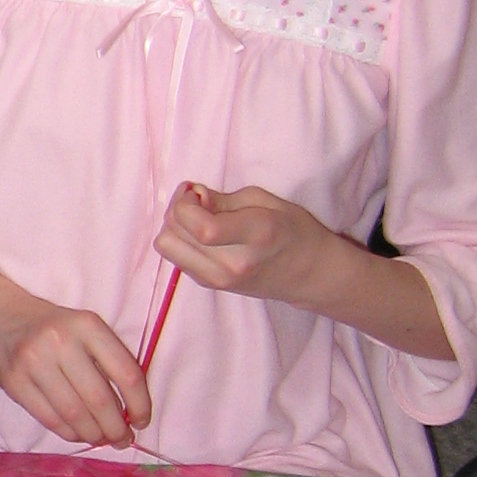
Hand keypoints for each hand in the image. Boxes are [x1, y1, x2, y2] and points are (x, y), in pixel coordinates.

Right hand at [0, 289, 149, 447]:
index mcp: (87, 325)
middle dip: (116, 428)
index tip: (142, 422)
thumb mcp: (79, 327)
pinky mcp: (14, 383)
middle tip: (122, 440)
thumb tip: (129, 410)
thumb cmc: (44, 323)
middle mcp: (61, 342)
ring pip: (75, 414)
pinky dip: (69, 433)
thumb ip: (104, 360)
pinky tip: (78, 434)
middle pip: (100, 399)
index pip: (126, 373)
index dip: (141, 405)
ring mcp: (34, 362)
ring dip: (94, 435)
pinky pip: (50, 418)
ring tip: (101, 439)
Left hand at [155, 184, 341, 311]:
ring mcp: (220, 279)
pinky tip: (201, 234)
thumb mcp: (267, 201)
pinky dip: (181, 241)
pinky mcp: (210, 285)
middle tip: (197, 200)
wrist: (310, 274)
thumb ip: (224, 199)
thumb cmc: (294, 230)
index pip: (201, 226)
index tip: (196, 191)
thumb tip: (193, 196)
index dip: (186, 202)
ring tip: (197, 217)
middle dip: (178, 209)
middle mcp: (234, 264)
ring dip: (175, 226)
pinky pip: (175, 257)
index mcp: (256, 235)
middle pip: (174, 233)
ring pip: (166, 246)